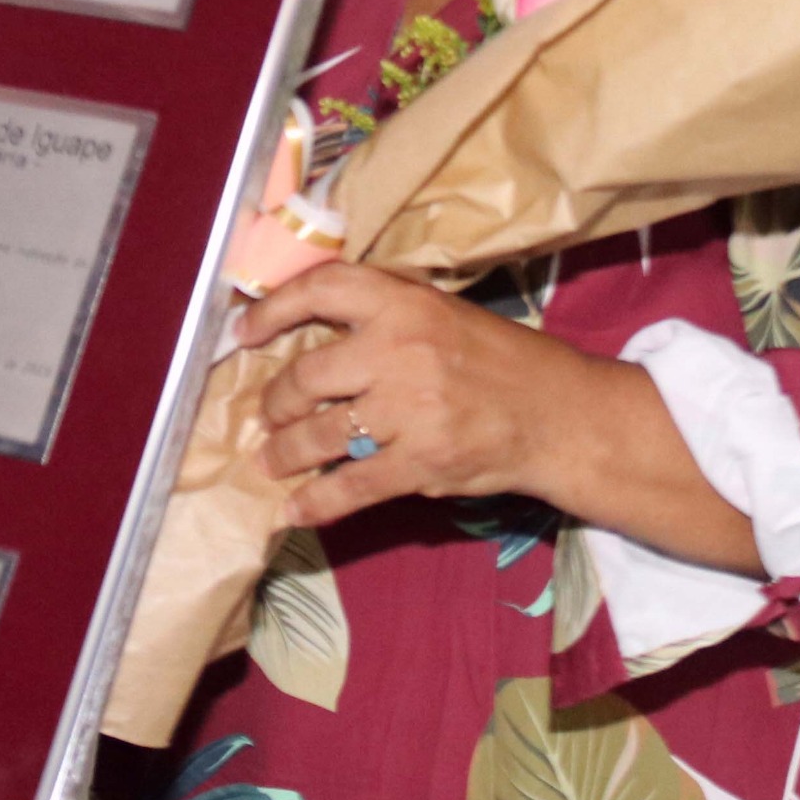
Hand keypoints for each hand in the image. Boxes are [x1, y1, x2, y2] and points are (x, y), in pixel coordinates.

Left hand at [243, 261, 642, 532]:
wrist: (557, 415)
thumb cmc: (495, 361)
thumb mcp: (442, 313)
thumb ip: (383, 316)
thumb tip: (310, 329)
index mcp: (405, 303)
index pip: (321, 289)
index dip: (272, 310)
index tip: (242, 333)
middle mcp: (401, 349)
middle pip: (306, 376)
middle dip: (276, 404)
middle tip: (269, 417)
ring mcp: (409, 409)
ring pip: (320, 435)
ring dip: (285, 454)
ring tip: (273, 462)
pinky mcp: (420, 461)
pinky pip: (350, 487)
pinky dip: (316, 503)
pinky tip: (295, 510)